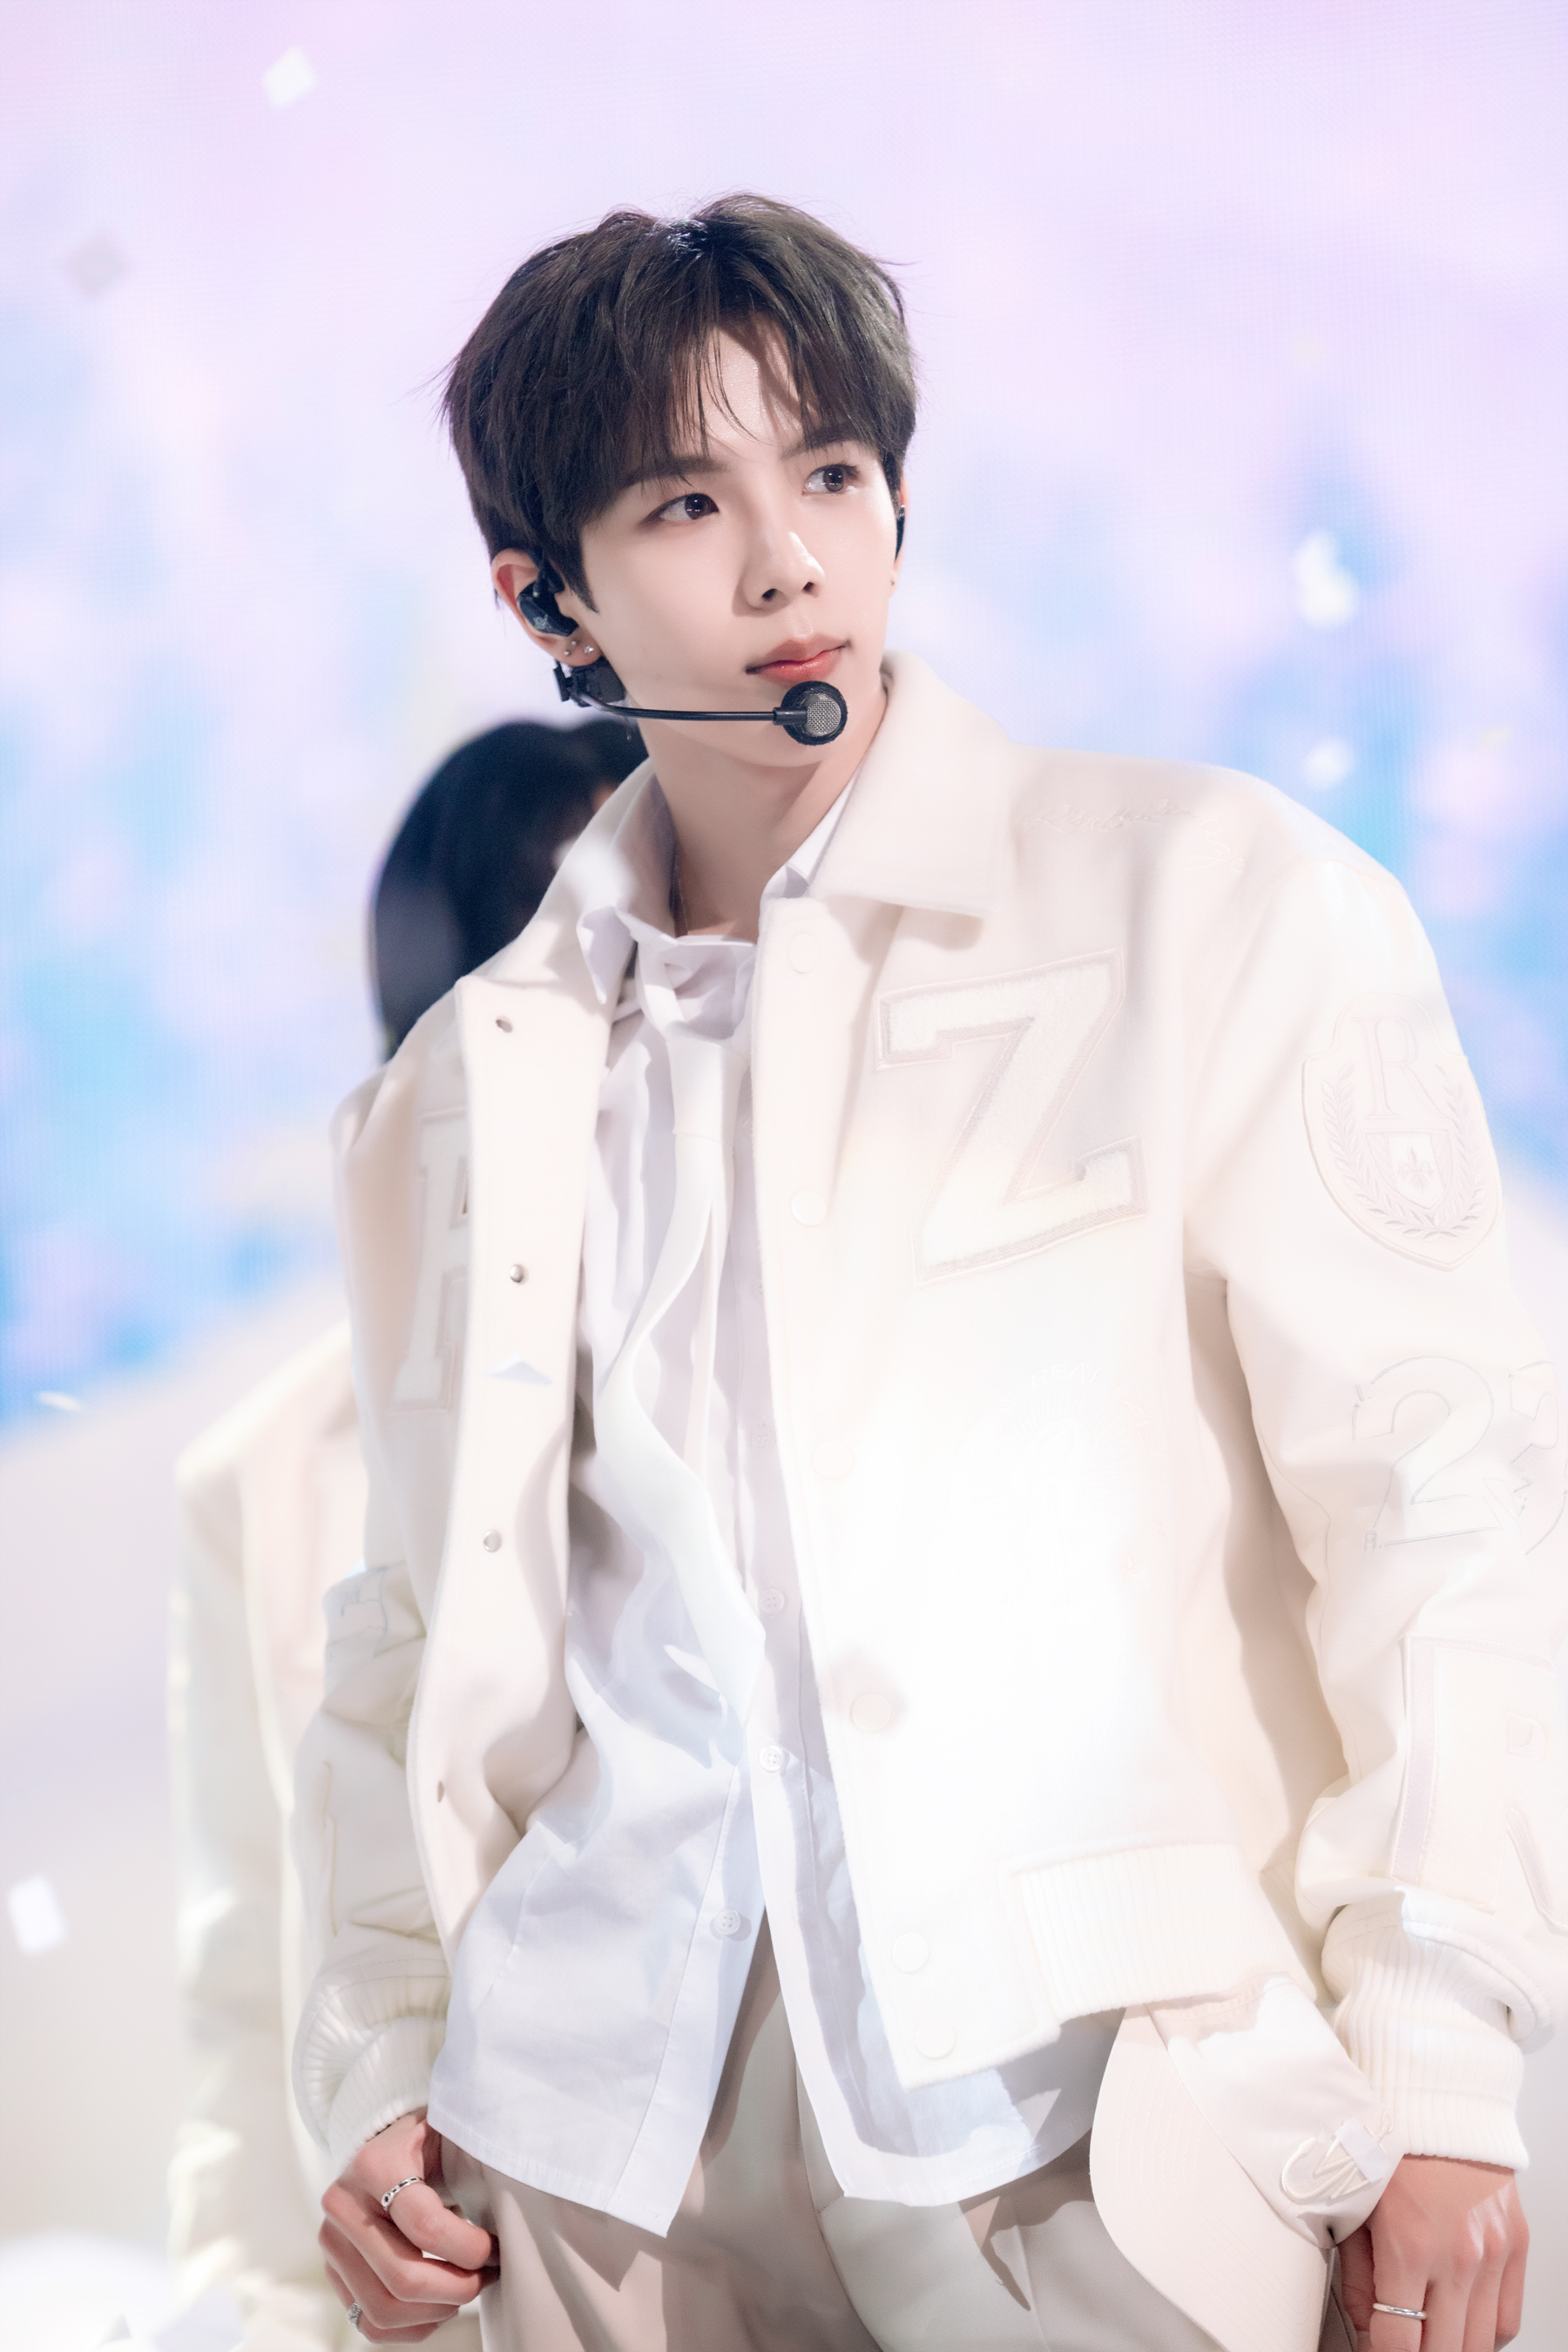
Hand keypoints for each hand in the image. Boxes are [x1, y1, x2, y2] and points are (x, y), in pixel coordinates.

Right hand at [320, 2107, 497, 2343]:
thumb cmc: (428, 2137)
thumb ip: (475, 2153)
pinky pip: (369, 2323)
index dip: (471, 2248)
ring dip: (437, 2310)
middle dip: (458, 2287)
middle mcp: (343, 2206)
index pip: (427, 2227)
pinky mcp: (335, 2272)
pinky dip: (413, 2325)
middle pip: (403, 2278)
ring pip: (384, 2309)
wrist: (384, 2141)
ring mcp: (333, 2244)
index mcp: (374, 2164)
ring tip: (466, 2288)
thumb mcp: (448, 2128)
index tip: (496, 2246)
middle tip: (487, 2274)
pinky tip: (441, 2304)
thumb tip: (512, 2210)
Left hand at [1339, 2155, 1526, 2351]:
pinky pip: (1507, 2320)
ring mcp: (1492, 2255)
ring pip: (1479, 2344)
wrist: (1438, 2102)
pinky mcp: (1515, 2247)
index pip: (1399, 2344)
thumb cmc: (1389, 2146)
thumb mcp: (1355, 2209)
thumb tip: (1367, 2327)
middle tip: (1399, 2343)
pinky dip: (1485, 2334)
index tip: (1373, 2351)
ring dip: (1451, 2348)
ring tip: (1428, 2338)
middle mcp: (1457, 2257)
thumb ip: (1358, 2278)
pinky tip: (1461, 2325)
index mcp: (1409, 2247)